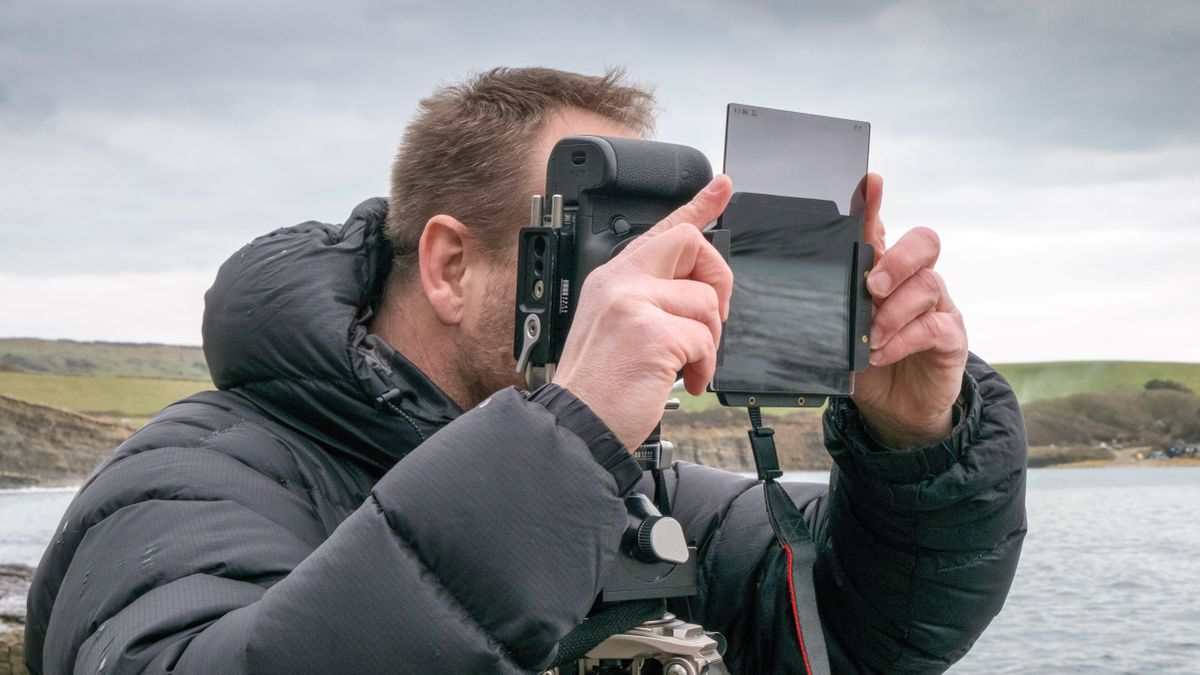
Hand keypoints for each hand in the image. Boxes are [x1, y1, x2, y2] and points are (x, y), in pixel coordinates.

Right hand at [554, 175, 734, 450]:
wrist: (577, 425)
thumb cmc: (598, 387)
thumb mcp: (617, 328)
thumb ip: (650, 301)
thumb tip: (697, 295)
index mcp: (611, 279)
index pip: (662, 230)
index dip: (698, 205)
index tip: (721, 186)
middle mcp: (620, 282)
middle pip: (692, 245)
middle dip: (717, 279)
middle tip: (714, 316)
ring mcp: (634, 304)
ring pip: (705, 302)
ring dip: (708, 342)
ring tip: (686, 366)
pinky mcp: (653, 333)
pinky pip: (705, 339)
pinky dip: (704, 366)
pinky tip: (687, 380)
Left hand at [851, 173, 968, 447]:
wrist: (896, 408)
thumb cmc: (866, 361)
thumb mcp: (840, 333)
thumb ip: (828, 310)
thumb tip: (793, 298)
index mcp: (884, 271)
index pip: (881, 229)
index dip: (875, 205)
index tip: (869, 183)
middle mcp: (913, 281)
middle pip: (923, 243)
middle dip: (897, 259)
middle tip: (872, 287)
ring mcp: (936, 307)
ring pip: (928, 284)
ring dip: (894, 311)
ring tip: (870, 337)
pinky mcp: (950, 337)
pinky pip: (935, 327)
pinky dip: (905, 339)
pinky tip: (882, 352)